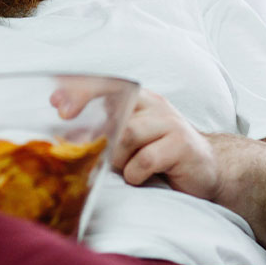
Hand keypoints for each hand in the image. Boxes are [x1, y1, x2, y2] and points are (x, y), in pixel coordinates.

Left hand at [53, 85, 219, 199]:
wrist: (208, 169)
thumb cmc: (162, 156)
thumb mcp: (133, 139)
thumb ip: (107, 131)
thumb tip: (68, 137)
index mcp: (140, 100)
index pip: (108, 85)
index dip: (80, 91)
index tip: (57, 106)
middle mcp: (155, 106)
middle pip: (116, 107)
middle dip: (93, 129)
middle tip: (79, 146)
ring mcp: (170, 123)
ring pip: (128, 134)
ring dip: (118, 158)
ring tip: (125, 169)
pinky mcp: (181, 145)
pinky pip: (146, 159)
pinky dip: (135, 173)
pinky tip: (139, 178)